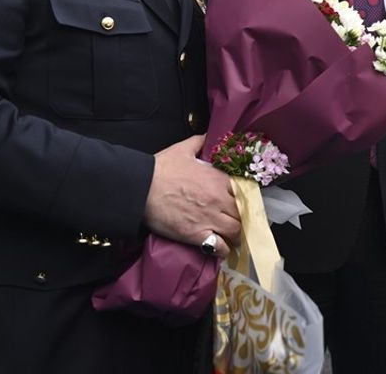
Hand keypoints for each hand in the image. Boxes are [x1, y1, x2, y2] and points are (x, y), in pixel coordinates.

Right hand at [143, 135, 240, 258]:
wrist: (140, 188)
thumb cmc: (160, 168)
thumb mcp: (183, 149)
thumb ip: (199, 142)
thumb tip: (207, 136)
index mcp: (218, 179)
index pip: (244, 193)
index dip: (244, 199)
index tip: (240, 203)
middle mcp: (218, 200)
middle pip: (242, 214)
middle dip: (241, 218)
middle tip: (235, 221)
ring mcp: (209, 219)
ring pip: (235, 231)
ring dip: (235, 235)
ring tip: (231, 236)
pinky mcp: (196, 235)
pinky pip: (220, 247)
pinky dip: (223, 249)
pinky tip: (220, 247)